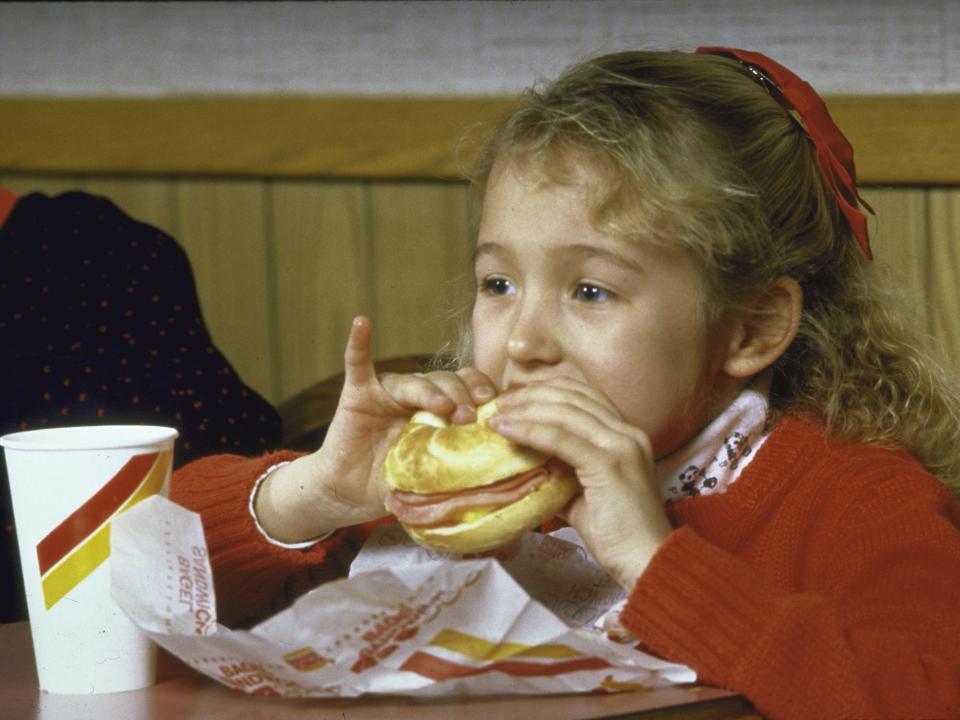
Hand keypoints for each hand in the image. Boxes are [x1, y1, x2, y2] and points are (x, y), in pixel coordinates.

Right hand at [255, 317, 496, 541]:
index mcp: (442, 409)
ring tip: (443, 406)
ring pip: (414, 380)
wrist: (350, 493)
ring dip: (430, 391)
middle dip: (461, 396)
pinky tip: (362, 324)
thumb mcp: (435, 475)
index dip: (483, 392)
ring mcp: (387, 392)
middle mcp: (418, 394)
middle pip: (446, 381)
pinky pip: (358, 365)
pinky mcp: (358, 395)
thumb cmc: (397, 483)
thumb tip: (501, 486)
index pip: (469, 388)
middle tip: (468, 418)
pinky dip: (359, 344)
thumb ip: (460, 468)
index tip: (495, 408)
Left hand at [489, 378, 671, 588]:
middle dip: (533, 394)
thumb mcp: (586, 495)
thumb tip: (531, 467)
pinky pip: (561, 438)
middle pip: (574, 396)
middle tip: (501, 402)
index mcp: (627, 436)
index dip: (549, 390)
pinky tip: (507, 430)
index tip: (518, 397)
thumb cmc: (618, 535)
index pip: (586, 396)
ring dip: (525, 409)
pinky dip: (529, 430)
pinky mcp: (609, 463)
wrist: (648, 561)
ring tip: (498, 415)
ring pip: (565, 412)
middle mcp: (628, 433)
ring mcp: (621, 445)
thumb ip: (563, 475)